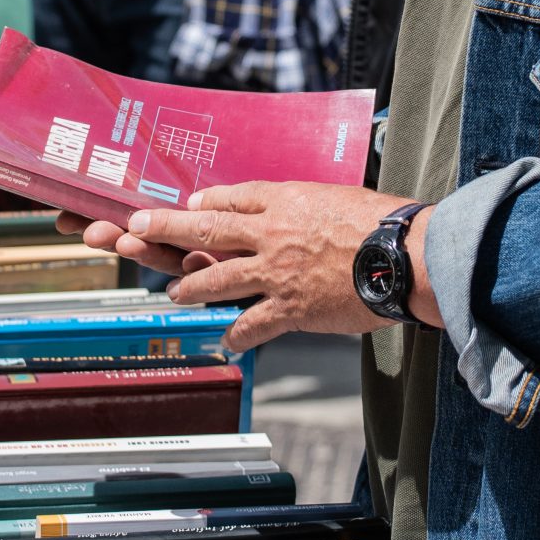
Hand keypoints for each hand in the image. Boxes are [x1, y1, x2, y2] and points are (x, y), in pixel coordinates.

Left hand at [70, 182, 433, 352]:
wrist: (404, 258)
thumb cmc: (382, 222)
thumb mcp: (337, 197)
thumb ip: (307, 204)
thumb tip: (295, 210)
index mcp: (285, 200)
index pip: (233, 196)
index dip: (205, 201)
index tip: (188, 203)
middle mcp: (272, 234)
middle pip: (207, 228)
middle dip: (166, 229)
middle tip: (135, 229)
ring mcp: (276, 273)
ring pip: (216, 279)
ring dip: (190, 286)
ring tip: (175, 292)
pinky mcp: (290, 308)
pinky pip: (251, 325)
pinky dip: (236, 337)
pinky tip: (226, 344)